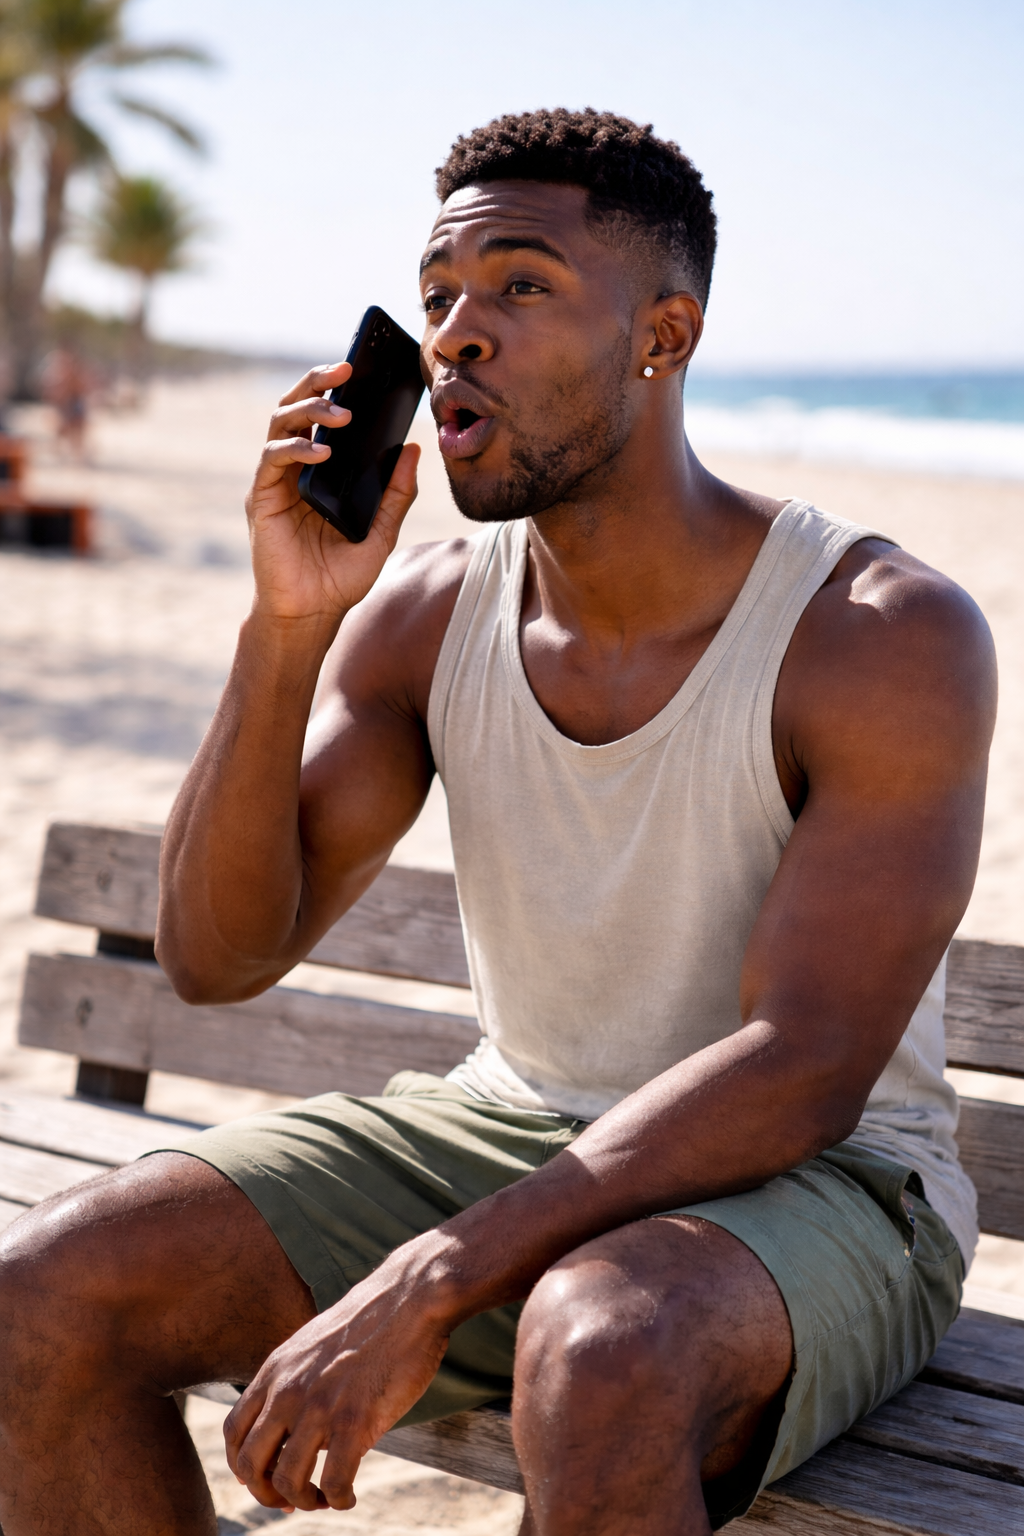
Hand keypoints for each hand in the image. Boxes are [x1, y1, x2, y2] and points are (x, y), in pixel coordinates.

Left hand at [224, 1261, 450, 1512]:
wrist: (409, 1298)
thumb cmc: (370, 1322)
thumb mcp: (314, 1345)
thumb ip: (295, 1381)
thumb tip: (293, 1425)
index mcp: (275, 1370)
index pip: (233, 1432)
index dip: (242, 1466)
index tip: (263, 1480)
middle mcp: (288, 1391)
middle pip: (249, 1464)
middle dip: (265, 1494)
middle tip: (290, 1501)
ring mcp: (319, 1407)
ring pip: (287, 1481)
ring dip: (303, 1501)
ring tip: (324, 1498)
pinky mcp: (354, 1421)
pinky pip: (333, 1482)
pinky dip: (338, 1499)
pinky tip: (349, 1495)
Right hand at [245, 362, 421, 625]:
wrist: (311, 615)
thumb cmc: (340, 578)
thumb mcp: (381, 533)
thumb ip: (396, 494)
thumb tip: (413, 449)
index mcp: (321, 472)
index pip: (324, 417)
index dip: (336, 389)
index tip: (361, 369)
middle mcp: (295, 469)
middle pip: (297, 408)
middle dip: (318, 382)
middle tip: (346, 368)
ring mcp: (275, 481)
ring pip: (281, 424)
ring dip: (310, 409)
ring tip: (342, 413)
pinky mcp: (261, 498)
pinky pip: (272, 459)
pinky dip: (297, 449)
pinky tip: (322, 451)